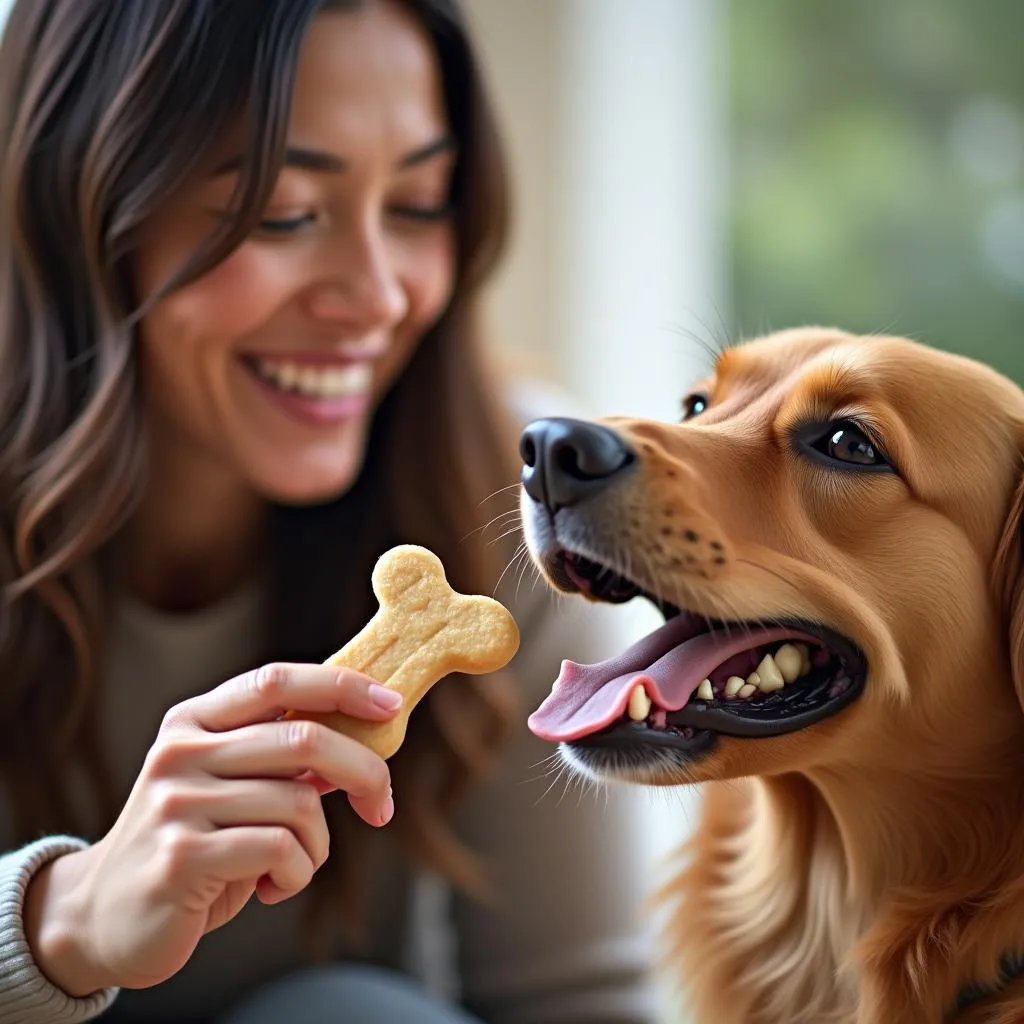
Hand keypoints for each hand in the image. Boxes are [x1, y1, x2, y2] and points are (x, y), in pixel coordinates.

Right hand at [24, 662, 400, 995]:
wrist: (102, 914)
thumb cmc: (192, 842)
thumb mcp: (229, 784)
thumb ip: (279, 757)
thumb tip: (362, 736)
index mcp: (194, 720)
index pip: (276, 680)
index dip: (340, 685)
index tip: (390, 704)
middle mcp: (181, 751)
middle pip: (304, 738)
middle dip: (364, 771)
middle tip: (382, 804)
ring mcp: (178, 802)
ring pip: (299, 802)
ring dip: (318, 843)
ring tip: (295, 863)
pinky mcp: (183, 855)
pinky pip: (281, 850)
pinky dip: (298, 872)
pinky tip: (272, 886)